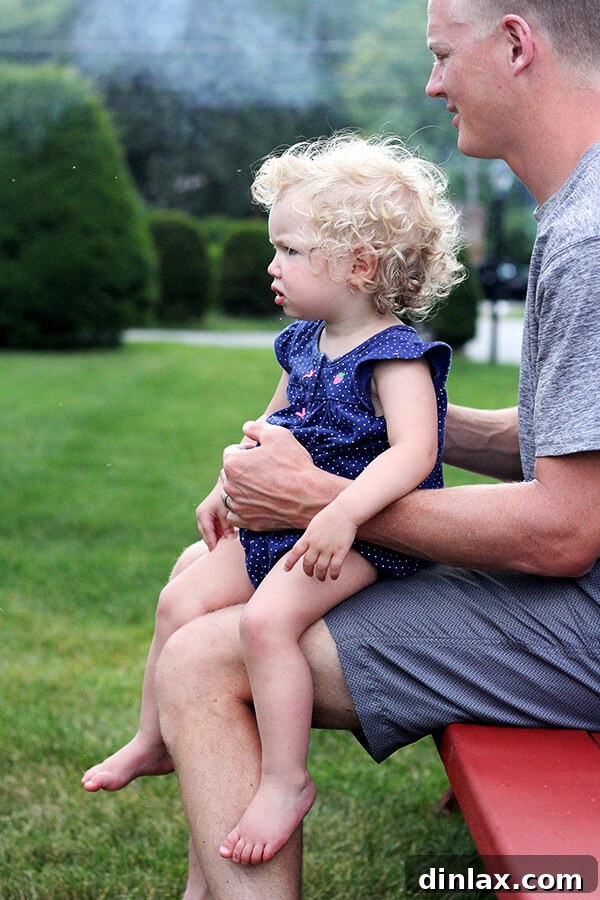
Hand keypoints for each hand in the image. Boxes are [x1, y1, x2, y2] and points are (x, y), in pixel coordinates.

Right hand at [195, 481, 235, 550]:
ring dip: (217, 539)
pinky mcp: (210, 516)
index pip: (207, 533)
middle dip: (214, 543)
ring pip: (210, 533)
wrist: (227, 483)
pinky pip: (214, 529)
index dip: (213, 544)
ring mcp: (205, 516)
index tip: (217, 554)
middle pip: (207, 535)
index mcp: (203, 514)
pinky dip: (220, 534)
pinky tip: (227, 538)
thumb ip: (228, 526)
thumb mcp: (227, 512)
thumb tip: (230, 539)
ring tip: (225, 547)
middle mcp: (201, 516)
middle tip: (221, 554)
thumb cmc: (226, 496)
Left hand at [220, 420, 343, 531]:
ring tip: (263, 486)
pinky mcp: (247, 521)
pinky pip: (235, 514)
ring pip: (231, 494)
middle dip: (242, 469)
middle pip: (229, 473)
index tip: (263, 454)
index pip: (231, 452)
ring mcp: (237, 505)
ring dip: (242, 489)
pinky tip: (259, 502)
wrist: (309, 496)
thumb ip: (257, 427)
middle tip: (264, 470)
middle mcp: (230, 485)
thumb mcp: (277, 434)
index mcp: (233, 463)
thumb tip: (246, 427)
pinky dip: (243, 509)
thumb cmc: (293, 464)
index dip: (247, 450)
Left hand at [283, 504, 357, 580]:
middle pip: (308, 563)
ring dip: (320, 576)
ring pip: (321, 568)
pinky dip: (333, 574)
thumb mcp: (313, 525)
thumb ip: (308, 536)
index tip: (286, 570)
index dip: (290, 562)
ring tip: (321, 578)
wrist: (345, 511)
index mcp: (308, 537)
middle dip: (308, 571)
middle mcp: (316, 545)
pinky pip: (335, 567)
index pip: (295, 552)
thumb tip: (305, 545)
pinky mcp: (340, 551)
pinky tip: (333, 577)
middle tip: (310, 574)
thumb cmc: (330, 515)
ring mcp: (328, 549)